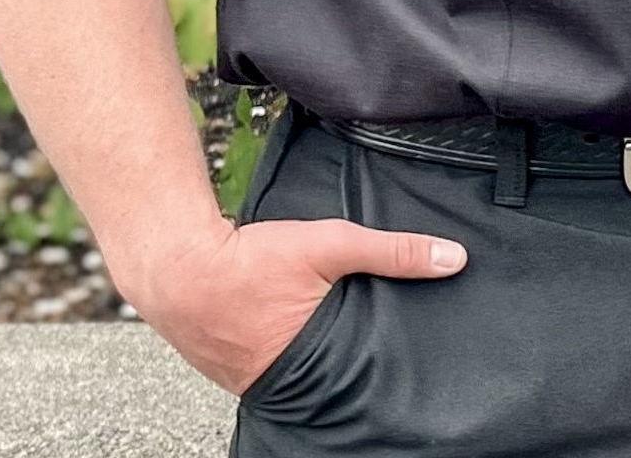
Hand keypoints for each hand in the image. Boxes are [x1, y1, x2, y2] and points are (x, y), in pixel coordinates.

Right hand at [123, 212, 466, 395]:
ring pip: (300, 368)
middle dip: (351, 360)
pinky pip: (269, 359)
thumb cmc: (251, 259)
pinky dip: (285, 344)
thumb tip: (453, 259)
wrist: (177, 264)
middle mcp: (277, 385)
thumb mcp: (331, 246)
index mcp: (307, 369)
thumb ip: (393, 251)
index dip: (382, 368)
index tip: (408, 364)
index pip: (358, 379)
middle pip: (330, 375)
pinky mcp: (229, 363)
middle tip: (377, 343)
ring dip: (316, 350)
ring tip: (336, 332)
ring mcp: (248, 379)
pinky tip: (294, 326)